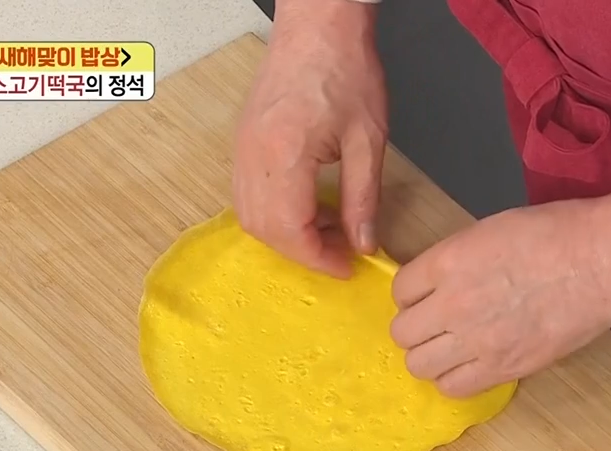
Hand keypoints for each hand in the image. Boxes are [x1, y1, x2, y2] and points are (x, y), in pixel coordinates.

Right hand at [232, 0, 387, 278]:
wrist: (317, 25)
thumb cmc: (345, 70)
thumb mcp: (368, 139)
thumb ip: (363, 197)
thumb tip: (364, 243)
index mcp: (284, 153)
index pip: (290, 229)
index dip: (319, 258)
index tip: (348, 266)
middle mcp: (253, 156)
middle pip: (264, 229)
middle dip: (302, 251)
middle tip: (341, 251)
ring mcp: (242, 149)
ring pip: (251, 216)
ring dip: (287, 235)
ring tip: (328, 229)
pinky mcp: (243, 143)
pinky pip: (248, 195)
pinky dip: (275, 213)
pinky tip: (309, 206)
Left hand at [389, 190, 610, 396]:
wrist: (604, 260)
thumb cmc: (556, 233)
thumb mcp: (490, 231)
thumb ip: (456, 261)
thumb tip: (439, 283)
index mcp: (448, 262)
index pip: (400, 291)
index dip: (412, 295)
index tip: (427, 297)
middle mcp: (453, 304)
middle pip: (402, 333)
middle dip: (416, 328)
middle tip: (438, 324)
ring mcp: (477, 340)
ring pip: (420, 366)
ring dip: (431, 357)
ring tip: (452, 349)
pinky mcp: (504, 367)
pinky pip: (455, 388)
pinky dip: (455, 379)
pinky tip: (470, 366)